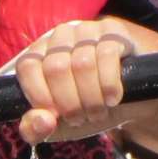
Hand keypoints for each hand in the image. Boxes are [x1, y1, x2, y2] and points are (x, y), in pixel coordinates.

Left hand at [12, 21, 140, 145]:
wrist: (129, 99)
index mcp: (39, 54)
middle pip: (56, 68)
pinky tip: (112, 98)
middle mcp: (60, 36)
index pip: (28, 67)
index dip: (40, 96)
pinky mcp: (113, 31)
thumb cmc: (86, 108)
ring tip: (98, 111)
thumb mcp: (57, 125)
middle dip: (70, 104)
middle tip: (81, 118)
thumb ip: (35, 128)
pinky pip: (107, 55)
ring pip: (83, 64)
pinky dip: (109, 85)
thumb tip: (43, 120)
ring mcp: (87, 30)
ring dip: (92, 99)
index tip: (56, 116)